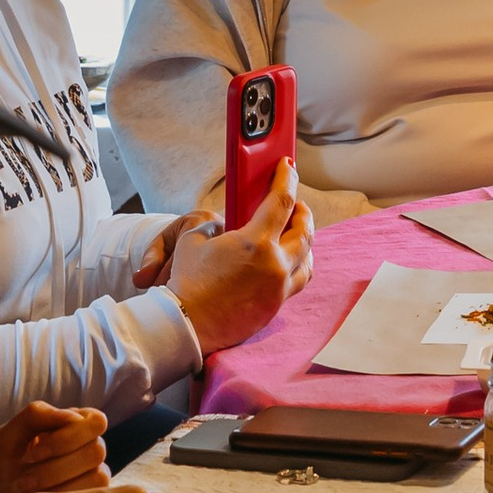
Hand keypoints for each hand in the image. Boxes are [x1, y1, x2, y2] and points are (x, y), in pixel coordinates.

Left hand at [0, 400, 108, 492]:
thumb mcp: (7, 437)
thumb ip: (36, 415)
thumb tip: (74, 417)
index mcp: (74, 425)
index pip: (96, 421)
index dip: (67, 438)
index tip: (32, 455)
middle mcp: (89, 449)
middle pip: (97, 450)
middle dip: (57, 467)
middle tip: (24, 479)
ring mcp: (93, 476)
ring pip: (98, 476)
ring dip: (57, 486)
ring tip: (26, 492)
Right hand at [169, 160, 314, 353]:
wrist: (185, 326)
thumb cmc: (186, 281)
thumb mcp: (192, 239)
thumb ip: (211, 223)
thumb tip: (222, 221)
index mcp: (255, 243)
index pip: (282, 202)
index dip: (287, 180)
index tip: (289, 166)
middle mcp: (275, 265)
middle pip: (304, 232)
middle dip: (302, 214)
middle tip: (296, 205)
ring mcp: (278, 289)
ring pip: (307, 260)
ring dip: (305, 242)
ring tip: (296, 233)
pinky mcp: (274, 307)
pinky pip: (297, 282)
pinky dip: (298, 266)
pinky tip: (288, 262)